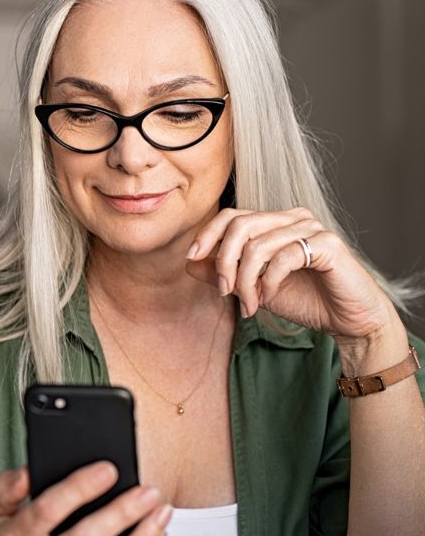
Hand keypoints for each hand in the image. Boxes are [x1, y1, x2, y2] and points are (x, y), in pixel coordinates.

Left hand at [185, 207, 400, 344]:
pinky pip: (284, 257)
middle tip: (224, 292)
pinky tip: (269, 297)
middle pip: (240, 225)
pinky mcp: (328, 245)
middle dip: (224, 262)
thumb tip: (190, 262)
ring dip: (246, 281)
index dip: (207, 234)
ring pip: (258, 245)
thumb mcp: (254, 288)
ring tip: (251, 305)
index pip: (232, 215)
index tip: (191, 258)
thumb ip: (224, 274)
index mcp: (275, 222)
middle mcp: (293, 218)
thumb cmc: (305, 300)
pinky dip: (269, 281)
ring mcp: (312, 228)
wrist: (346, 320)